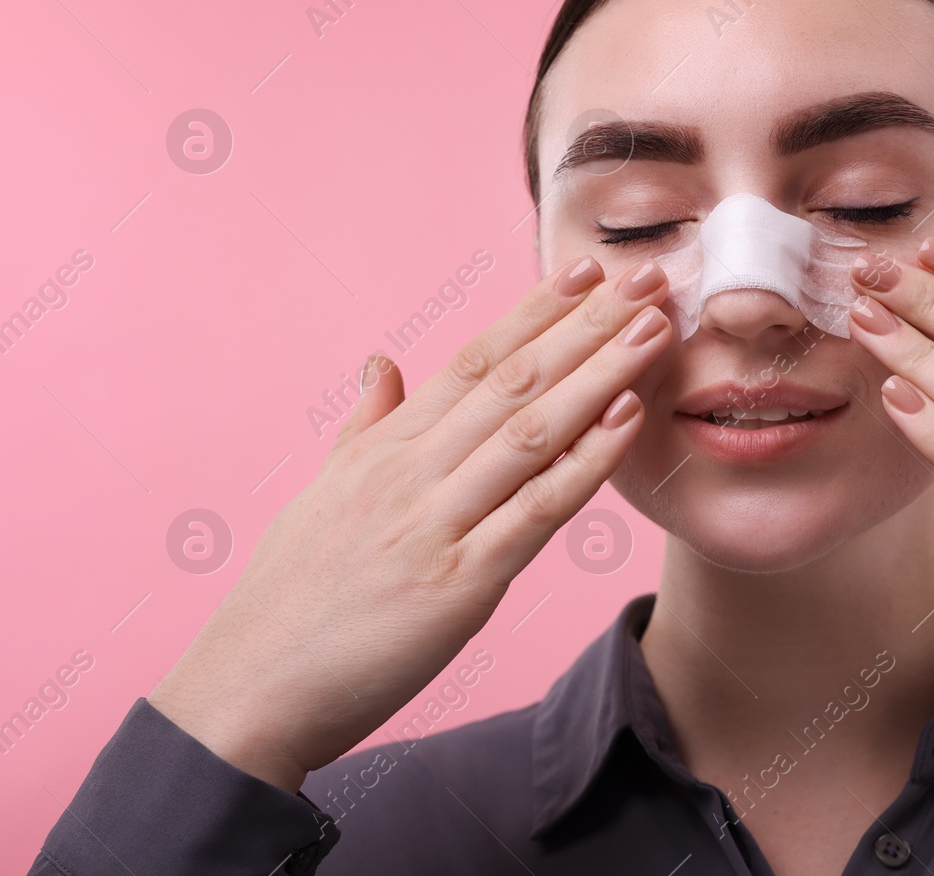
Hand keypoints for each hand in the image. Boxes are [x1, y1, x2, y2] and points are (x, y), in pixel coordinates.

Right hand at [147, 255, 672, 792]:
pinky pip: (537, 510)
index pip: (473, 361)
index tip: (586, 271)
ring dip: (601, 375)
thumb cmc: (291, 598)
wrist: (251, 689)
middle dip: (586, 326)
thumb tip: (381, 362)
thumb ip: (365, 428)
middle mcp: (412, 472)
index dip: (534, 312)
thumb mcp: (323, 495)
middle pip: (514, 381)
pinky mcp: (460, 582)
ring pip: (533, 431)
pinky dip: (586, 460)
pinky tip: (627, 418)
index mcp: (385, 448)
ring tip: (654, 328)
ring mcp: (436, 522)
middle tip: (647, 279)